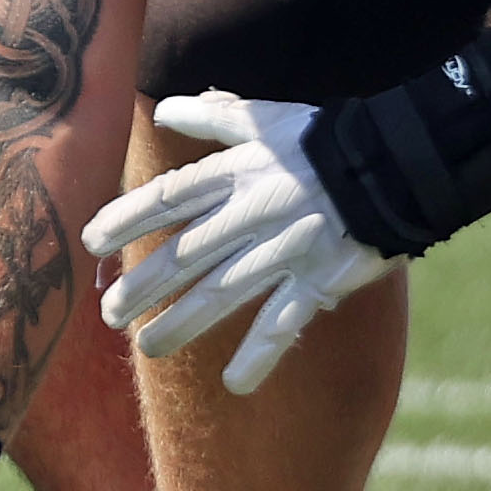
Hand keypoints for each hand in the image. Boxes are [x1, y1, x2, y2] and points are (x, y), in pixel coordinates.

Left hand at [85, 91, 390, 395]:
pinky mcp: (320, 276)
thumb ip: (217, 116)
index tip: (91, 242)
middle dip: (142, 286)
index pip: (169, 197)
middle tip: (108, 313)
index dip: (126, 219)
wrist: (399, 161)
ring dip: (181, 325)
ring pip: (221, 294)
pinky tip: (234, 384)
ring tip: (147, 348)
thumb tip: (168, 106)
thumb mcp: (270, 118)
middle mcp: (255, 212)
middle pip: (184, 254)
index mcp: (241, 172)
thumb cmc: (327, 139)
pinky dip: (259, 355)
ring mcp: (287, 248)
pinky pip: (284, 322)